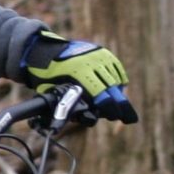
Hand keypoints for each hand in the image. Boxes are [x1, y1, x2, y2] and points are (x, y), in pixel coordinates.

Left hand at [21, 34, 138, 123]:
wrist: (47, 52)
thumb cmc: (48, 77)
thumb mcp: (52, 92)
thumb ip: (67, 106)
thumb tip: (80, 121)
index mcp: (80, 72)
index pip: (102, 93)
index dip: (110, 108)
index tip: (114, 116)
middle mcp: (93, 62)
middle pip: (113, 87)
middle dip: (120, 104)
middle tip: (126, 117)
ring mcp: (99, 55)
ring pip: (116, 78)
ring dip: (119, 93)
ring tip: (118, 105)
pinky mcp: (103, 52)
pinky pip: (117, 69)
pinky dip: (118, 80)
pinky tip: (117, 90)